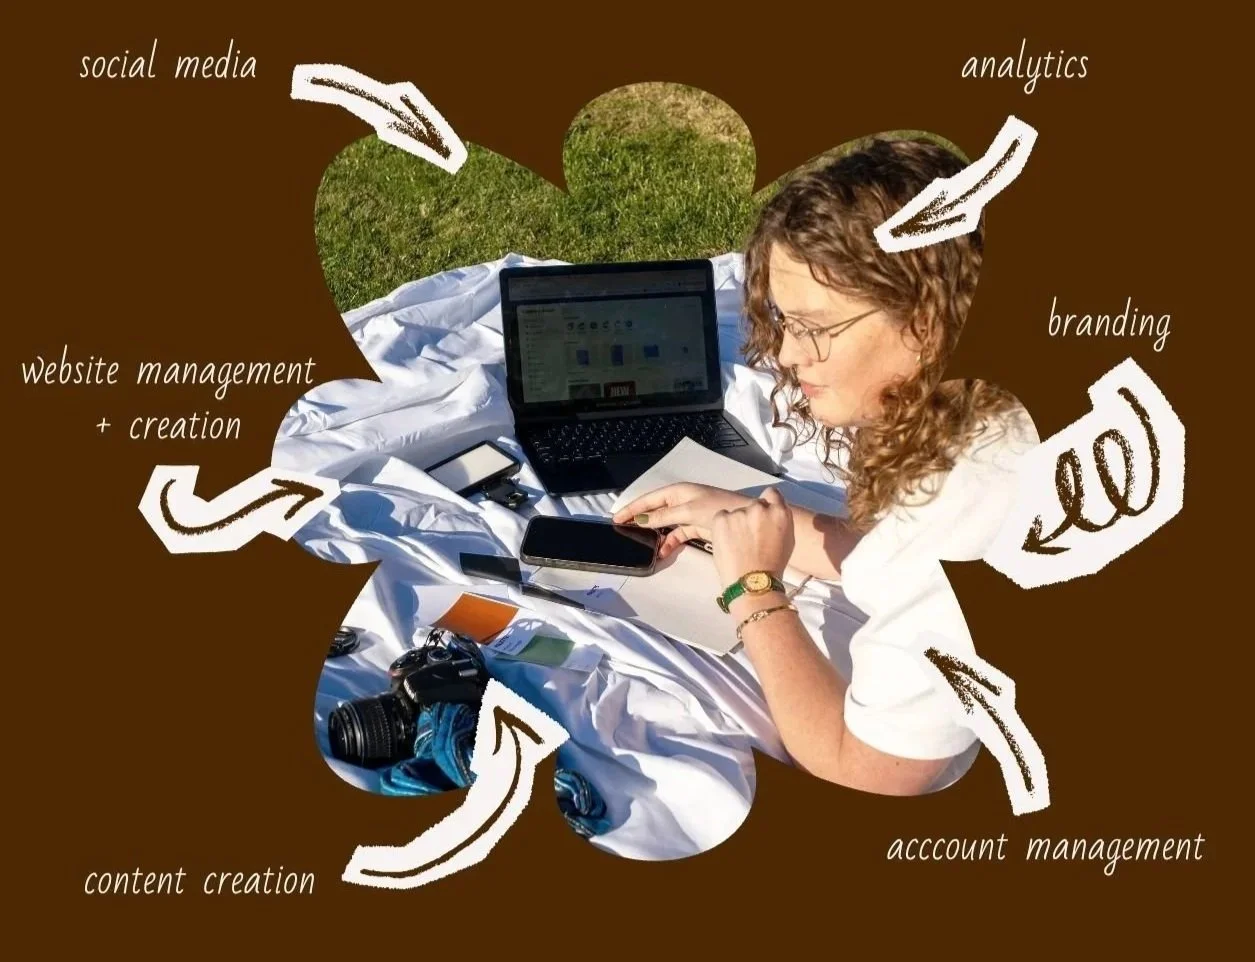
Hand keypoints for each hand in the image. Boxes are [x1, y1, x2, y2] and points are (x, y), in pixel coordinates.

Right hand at [612, 482, 756, 558]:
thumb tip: (641, 519)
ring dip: (655, 533)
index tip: (616, 517)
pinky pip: (677, 534)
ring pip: (666, 523)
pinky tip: (662, 552)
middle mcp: (683, 500)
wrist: (746, 520)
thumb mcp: (688, 511)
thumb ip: (664, 515)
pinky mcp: (697, 527)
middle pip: (655, 509)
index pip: (650, 498)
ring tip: (640, 545)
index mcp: (680, 491)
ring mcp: (690, 514)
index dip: (633, 507)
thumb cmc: (718, 509)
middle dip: (640, 519)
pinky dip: (670, 542)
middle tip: (622, 529)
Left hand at [710, 486, 794, 590]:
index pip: (772, 494)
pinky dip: (722, 527)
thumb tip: (772, 514)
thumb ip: (779, 521)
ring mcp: (740, 513)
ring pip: (736, 512)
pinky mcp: (721, 519)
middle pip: (753, 504)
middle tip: (749, 536)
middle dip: (751, 516)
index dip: (767, 504)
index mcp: (780, 512)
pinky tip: (727, 543)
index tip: (762, 515)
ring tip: (737, 545)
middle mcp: (760, 508)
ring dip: (736, 523)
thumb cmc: (772, 567)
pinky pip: (721, 517)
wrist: (752, 584)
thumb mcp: (787, 540)